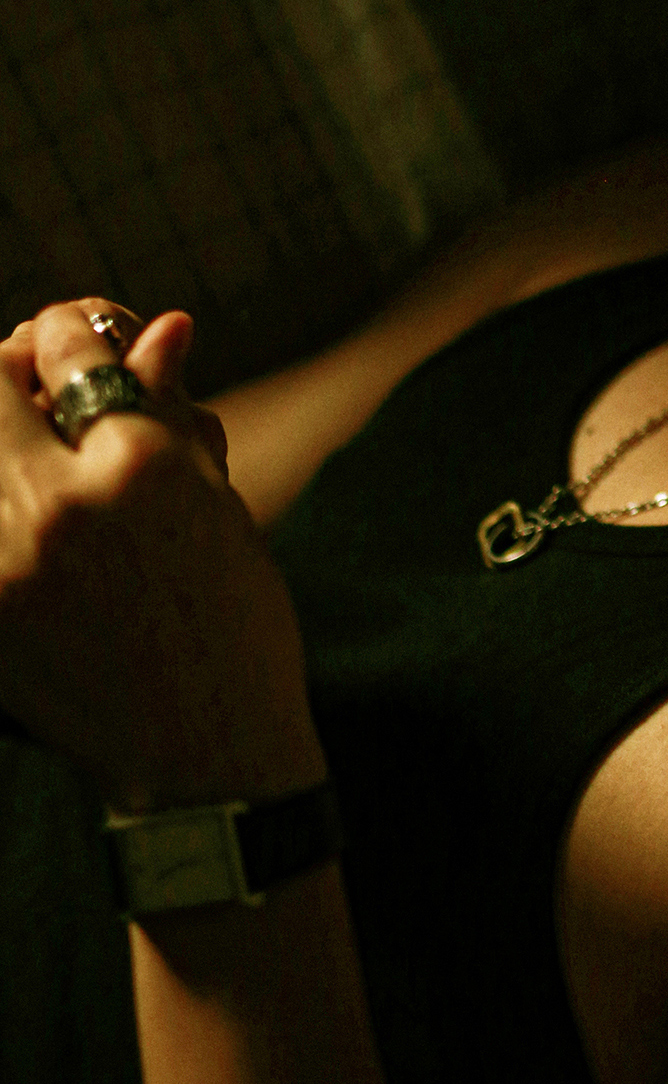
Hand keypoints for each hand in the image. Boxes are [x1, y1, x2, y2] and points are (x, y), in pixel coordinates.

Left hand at [0, 300, 324, 811]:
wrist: (200, 754)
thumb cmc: (229, 621)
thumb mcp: (218, 502)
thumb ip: (171, 412)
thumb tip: (159, 329)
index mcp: (137, 464)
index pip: (67, 345)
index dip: (74, 331)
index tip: (82, 340)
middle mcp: (54, 503)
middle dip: (8, 367)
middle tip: (34, 382)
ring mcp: (0, 562)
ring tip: (32, 459)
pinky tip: (24, 513)